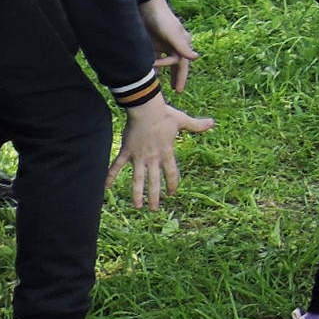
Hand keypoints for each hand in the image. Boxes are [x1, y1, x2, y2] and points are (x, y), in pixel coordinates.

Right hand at [107, 95, 213, 209]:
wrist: (146, 109)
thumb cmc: (164, 114)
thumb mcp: (183, 121)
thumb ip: (197, 125)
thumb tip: (212, 123)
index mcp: (166, 152)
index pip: (171, 172)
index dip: (173, 183)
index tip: (173, 193)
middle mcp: (153, 158)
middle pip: (154, 181)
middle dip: (154, 196)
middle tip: (154, 209)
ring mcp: (139, 156)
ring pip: (138, 179)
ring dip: (137, 193)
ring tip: (137, 206)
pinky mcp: (127, 151)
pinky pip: (117, 166)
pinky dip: (110, 176)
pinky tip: (105, 188)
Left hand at [139, 0, 198, 92]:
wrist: (147, 7)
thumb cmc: (162, 20)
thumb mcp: (173, 35)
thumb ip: (183, 48)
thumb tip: (196, 58)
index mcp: (182, 44)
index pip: (183, 65)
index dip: (182, 78)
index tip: (179, 91)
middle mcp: (174, 45)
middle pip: (177, 64)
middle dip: (177, 77)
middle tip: (177, 90)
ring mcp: (164, 43)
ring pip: (165, 61)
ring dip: (163, 72)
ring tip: (160, 83)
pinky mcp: (153, 41)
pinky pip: (154, 56)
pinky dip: (152, 64)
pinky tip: (148, 72)